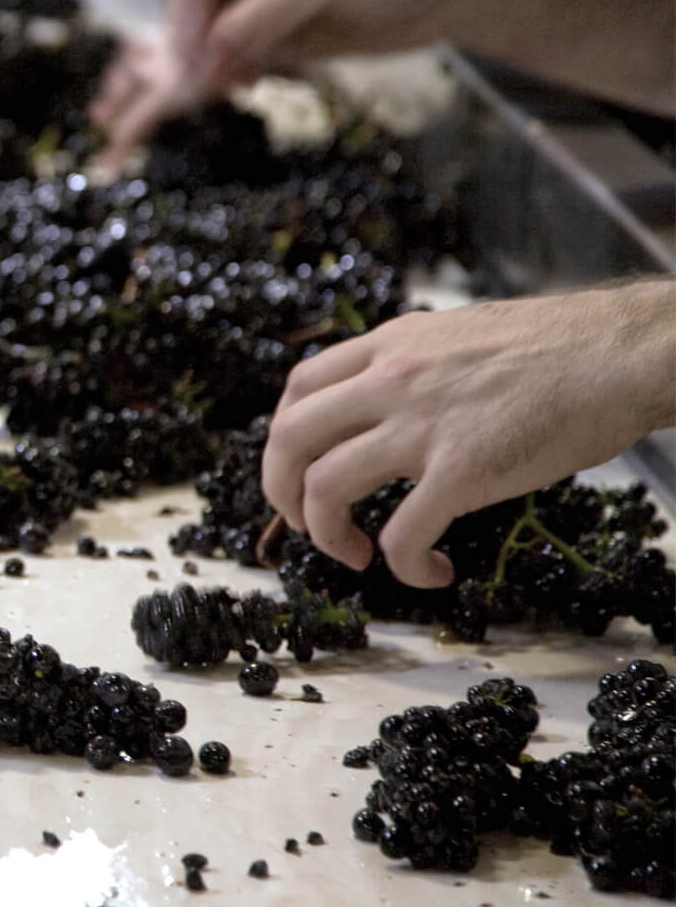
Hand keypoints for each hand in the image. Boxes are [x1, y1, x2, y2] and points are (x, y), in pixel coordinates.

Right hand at [91, 0, 445, 172]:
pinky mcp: (279, 24)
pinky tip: (247, 81)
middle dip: (192, 32)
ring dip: (210, 56)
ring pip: (209, 23)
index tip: (197, 41)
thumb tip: (211, 44)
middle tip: (203, 75)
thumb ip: (269, 9)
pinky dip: (232, 67)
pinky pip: (236, 47)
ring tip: (228, 83)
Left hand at [262, 281, 675, 587]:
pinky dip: (404, 565)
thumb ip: (418, 365)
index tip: (300, 468)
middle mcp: (391, 379)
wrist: (625, 352)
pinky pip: (402, 533)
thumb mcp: (461, 334)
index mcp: (390, 345)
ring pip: (324, 486)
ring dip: (327, 533)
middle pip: (288, 437)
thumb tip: (395, 404)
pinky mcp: (463, 470)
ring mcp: (422, 425)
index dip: (286, 438)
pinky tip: (432, 572)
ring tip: (356, 555)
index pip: (300, 388)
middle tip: (305, 524)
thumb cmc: (563, 347)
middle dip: (280, 491)